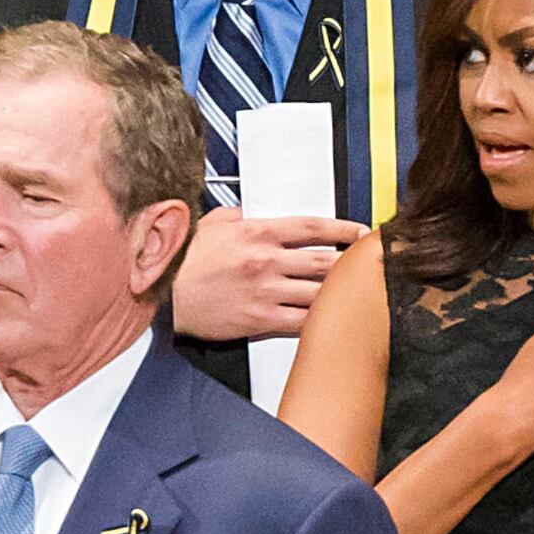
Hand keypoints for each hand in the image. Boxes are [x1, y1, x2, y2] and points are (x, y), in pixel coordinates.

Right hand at [170, 206, 365, 342]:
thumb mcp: (210, 226)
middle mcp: (267, 260)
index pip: (313, 227)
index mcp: (258, 233)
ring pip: (320, 291)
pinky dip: (322, 319)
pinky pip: (303, 320)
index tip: (362, 233)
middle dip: (352, 263)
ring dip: (341, 293)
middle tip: (369, 265)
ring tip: (357, 293)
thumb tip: (246, 213)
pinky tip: (332, 318)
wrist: (165, 297)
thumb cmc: (183, 262)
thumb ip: (234, 217)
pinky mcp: (262, 319)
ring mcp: (267, 291)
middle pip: (325, 260)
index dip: (344, 229)